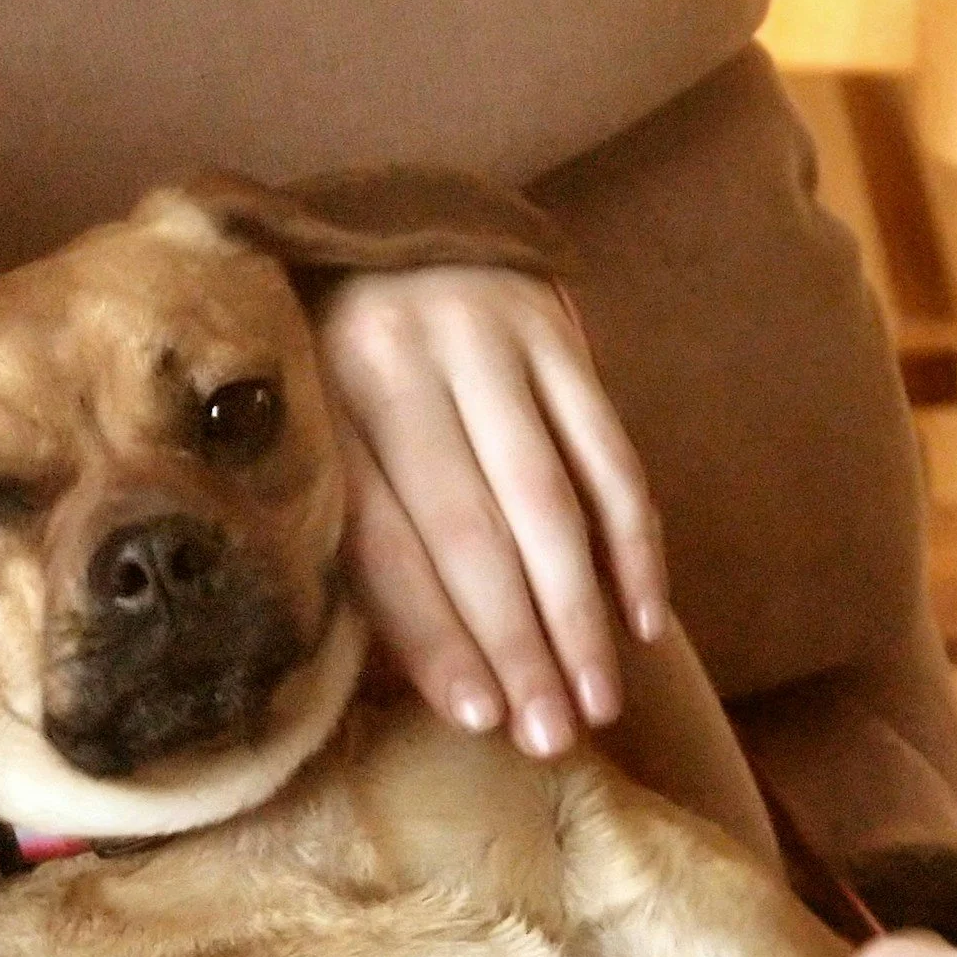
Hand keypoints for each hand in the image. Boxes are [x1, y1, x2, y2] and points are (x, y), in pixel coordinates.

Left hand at [316, 266, 666, 759]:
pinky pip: (608, 450)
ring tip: (600, 699)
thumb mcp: (313, 431)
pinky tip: (642, 616)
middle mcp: (398, 363)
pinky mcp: (554, 327)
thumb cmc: (333, 367)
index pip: (384, 544)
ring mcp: (484, 340)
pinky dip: (631, 540)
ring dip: (580, 612)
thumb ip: (353, 532)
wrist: (383, 221)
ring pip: (545, 500)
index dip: (435, 635)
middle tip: (553, 735)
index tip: (480, 717)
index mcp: (320, 403)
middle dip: (517, 645)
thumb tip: (417, 683)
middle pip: (468, 532)